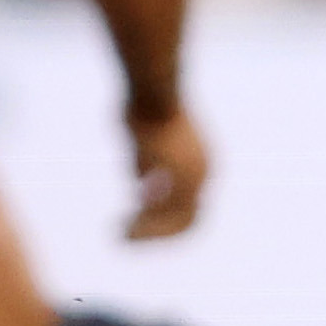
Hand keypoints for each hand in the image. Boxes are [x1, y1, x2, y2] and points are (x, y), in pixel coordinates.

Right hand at [122, 103, 208, 241]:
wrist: (152, 88)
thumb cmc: (144, 104)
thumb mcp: (141, 139)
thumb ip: (143, 163)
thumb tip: (139, 183)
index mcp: (200, 161)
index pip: (187, 200)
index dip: (161, 214)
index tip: (135, 218)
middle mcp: (205, 172)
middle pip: (185, 216)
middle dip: (156, 230)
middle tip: (126, 238)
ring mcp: (197, 178)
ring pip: (175, 220)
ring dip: (148, 233)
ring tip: (121, 237)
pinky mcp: (185, 181)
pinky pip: (165, 217)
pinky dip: (145, 228)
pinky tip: (122, 230)